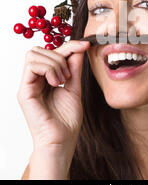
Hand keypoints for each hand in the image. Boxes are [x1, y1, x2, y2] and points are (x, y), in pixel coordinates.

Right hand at [17, 40, 89, 154]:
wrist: (62, 140)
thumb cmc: (67, 119)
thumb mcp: (74, 86)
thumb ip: (74, 68)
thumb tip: (79, 48)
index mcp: (44, 78)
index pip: (51, 52)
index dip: (69, 45)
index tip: (85, 45)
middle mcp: (34, 79)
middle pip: (39, 49)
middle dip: (59, 55)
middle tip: (68, 75)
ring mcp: (28, 85)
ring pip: (34, 54)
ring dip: (54, 63)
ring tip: (63, 80)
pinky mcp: (24, 92)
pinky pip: (32, 66)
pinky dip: (48, 69)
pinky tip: (56, 83)